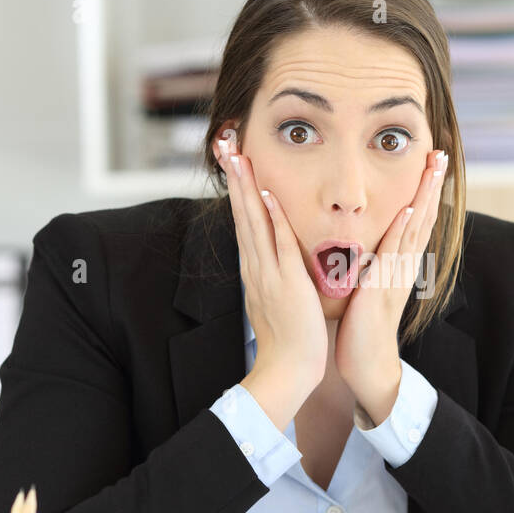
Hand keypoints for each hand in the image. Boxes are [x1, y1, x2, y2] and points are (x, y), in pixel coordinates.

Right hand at [220, 136, 327, 427]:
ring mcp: (268, 273)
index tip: (234, 158)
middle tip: (225, 142)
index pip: (245, 219)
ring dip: (246, 187)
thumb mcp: (278, 298)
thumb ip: (277, 274)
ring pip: (253, 222)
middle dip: (234, 176)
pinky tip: (266, 195)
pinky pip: (277, 245)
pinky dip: (271, 220)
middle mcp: (257, 266)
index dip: (239, 188)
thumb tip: (276, 256)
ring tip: (237, 155)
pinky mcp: (284, 283)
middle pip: (242, 212)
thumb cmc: (289, 339)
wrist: (288, 370)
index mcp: (257, 268)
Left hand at [335, 147, 446, 424]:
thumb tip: (365, 246)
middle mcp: (404, 267)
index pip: (416, 221)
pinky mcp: (383, 288)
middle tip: (442, 154)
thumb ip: (371, 266)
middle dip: (432, 185)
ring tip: (435, 167)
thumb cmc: (360, 330)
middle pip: (424, 217)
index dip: (425, 192)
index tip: (431, 165)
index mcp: (400, 265)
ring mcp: (397, 276)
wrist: (366, 365)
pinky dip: (405, 230)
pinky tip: (411, 209)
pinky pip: (396, 253)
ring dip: (425, 196)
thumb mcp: (368, 288)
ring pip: (415, 228)